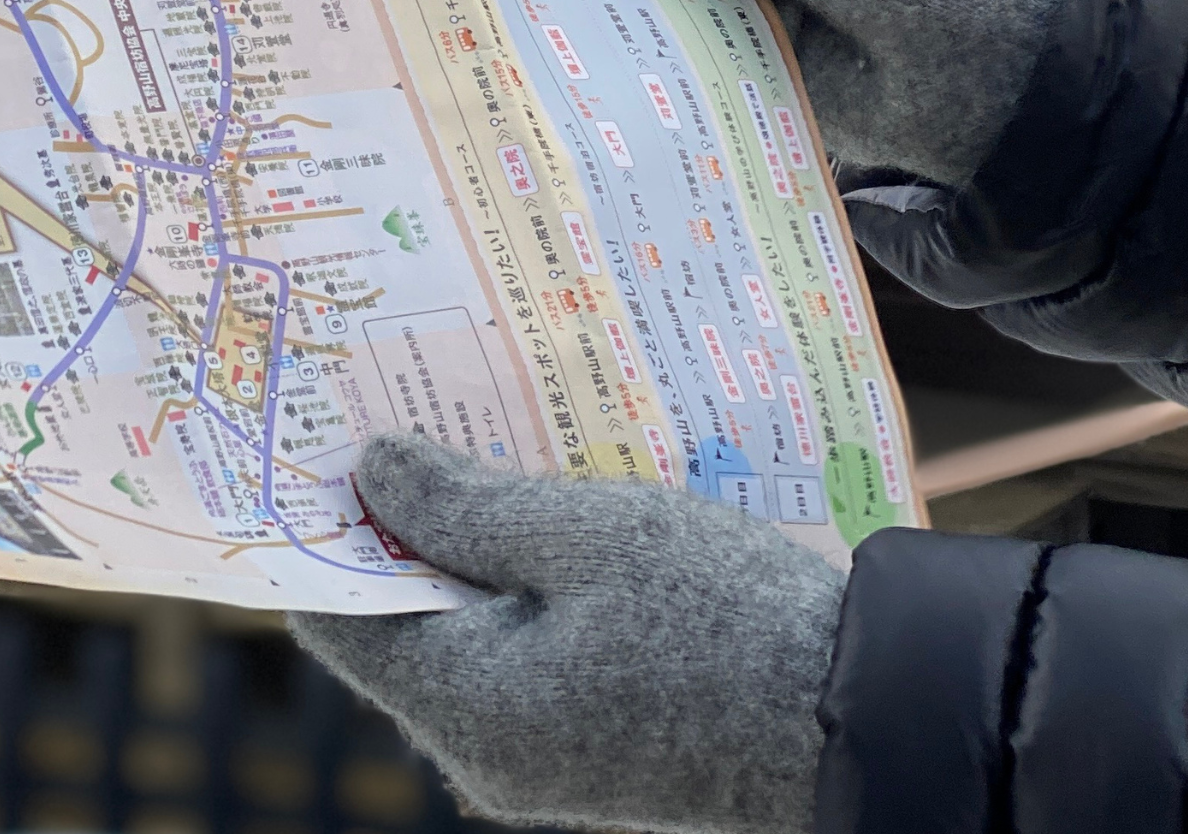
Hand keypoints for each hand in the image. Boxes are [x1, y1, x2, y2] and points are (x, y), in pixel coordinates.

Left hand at [288, 436, 843, 833]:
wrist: (860, 716)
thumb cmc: (722, 619)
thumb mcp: (583, 534)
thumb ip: (463, 505)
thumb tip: (371, 470)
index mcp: (463, 705)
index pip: (337, 620)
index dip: (326, 531)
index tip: (337, 446)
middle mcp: (482, 751)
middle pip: (400, 630)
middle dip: (405, 530)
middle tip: (420, 425)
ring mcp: (537, 763)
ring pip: (464, 643)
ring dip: (471, 556)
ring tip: (492, 458)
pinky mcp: (588, 755)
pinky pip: (520, 666)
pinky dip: (521, 598)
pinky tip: (554, 529)